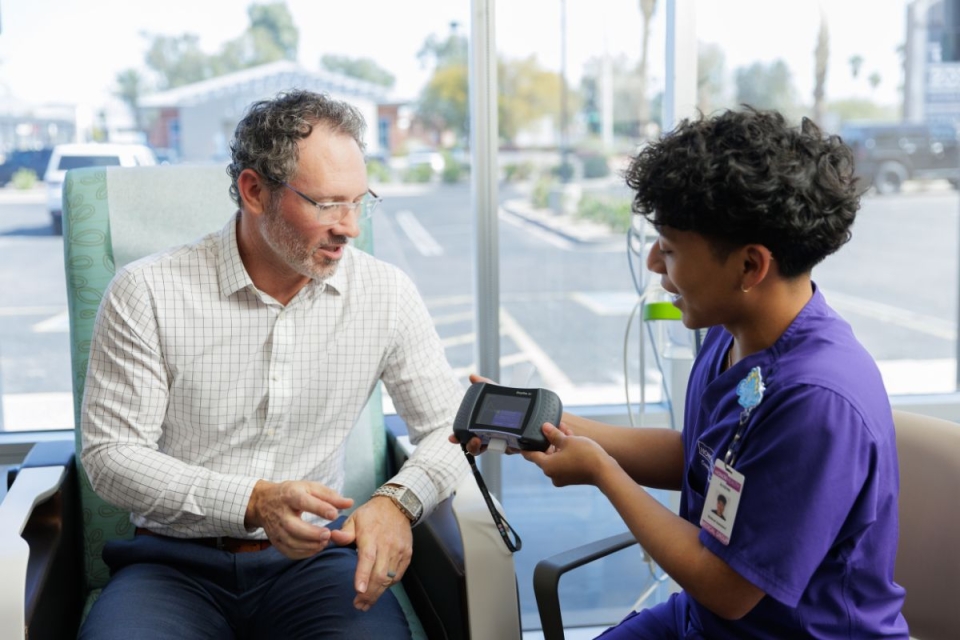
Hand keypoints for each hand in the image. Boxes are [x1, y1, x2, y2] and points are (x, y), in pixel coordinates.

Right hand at [245, 479, 353, 558]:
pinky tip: (315, 548)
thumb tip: (350, 503)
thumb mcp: (310, 487)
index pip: (304, 502)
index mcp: (291, 495)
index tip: (334, 515)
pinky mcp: (275, 540)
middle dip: (312, 533)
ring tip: (324, 542)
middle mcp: (281, 513)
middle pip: (294, 527)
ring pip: (291, 542)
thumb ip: (330, 496)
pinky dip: (303, 553)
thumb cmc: (292, 493)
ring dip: (309, 545)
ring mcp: (276, 529)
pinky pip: (288, 551)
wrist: (264, 502)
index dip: (320, 508)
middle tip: (328, 535)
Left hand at [329, 496, 412, 610]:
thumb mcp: (354, 518)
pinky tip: (379, 590)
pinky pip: (398, 574)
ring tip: (366, 603)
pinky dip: (389, 585)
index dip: (363, 575)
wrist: (397, 505)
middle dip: (369, 593)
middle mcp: (387, 545)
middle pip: (379, 574)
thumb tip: (333, 536)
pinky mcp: (407, 554)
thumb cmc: (371, 514)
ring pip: (389, 578)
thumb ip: (344, 532)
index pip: (368, 558)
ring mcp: (399, 551)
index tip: (358, 590)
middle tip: (358, 605)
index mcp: (371, 537)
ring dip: (378, 593)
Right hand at [446, 373, 523, 454]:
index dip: (458, 438)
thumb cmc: (510, 403)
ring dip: (492, 446)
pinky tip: (512, 442)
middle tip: (475, 440)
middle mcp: (490, 438)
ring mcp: (503, 443)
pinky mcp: (517, 446)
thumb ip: (485, 385)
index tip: (452, 437)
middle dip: (472, 446)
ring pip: (492, 450)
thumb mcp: (498, 393)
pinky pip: (511, 449)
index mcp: (482, 428)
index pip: (467, 436)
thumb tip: (472, 376)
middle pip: (476, 448)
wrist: (533, 408)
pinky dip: (510, 446)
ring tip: (495, 440)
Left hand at [522, 422, 613, 486]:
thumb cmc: (585, 456)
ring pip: (557, 456)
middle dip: (549, 440)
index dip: (526, 446)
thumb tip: (544, 428)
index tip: (521, 442)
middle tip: (552, 428)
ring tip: (564, 429)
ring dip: (560, 444)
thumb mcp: (567, 440)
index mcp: (547, 466)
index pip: (531, 455)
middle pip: (545, 454)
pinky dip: (566, 452)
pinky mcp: (572, 477)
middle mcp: (552, 474)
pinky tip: (572, 439)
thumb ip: (553, 434)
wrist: (605, 471)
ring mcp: (562, 477)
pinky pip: (565, 462)